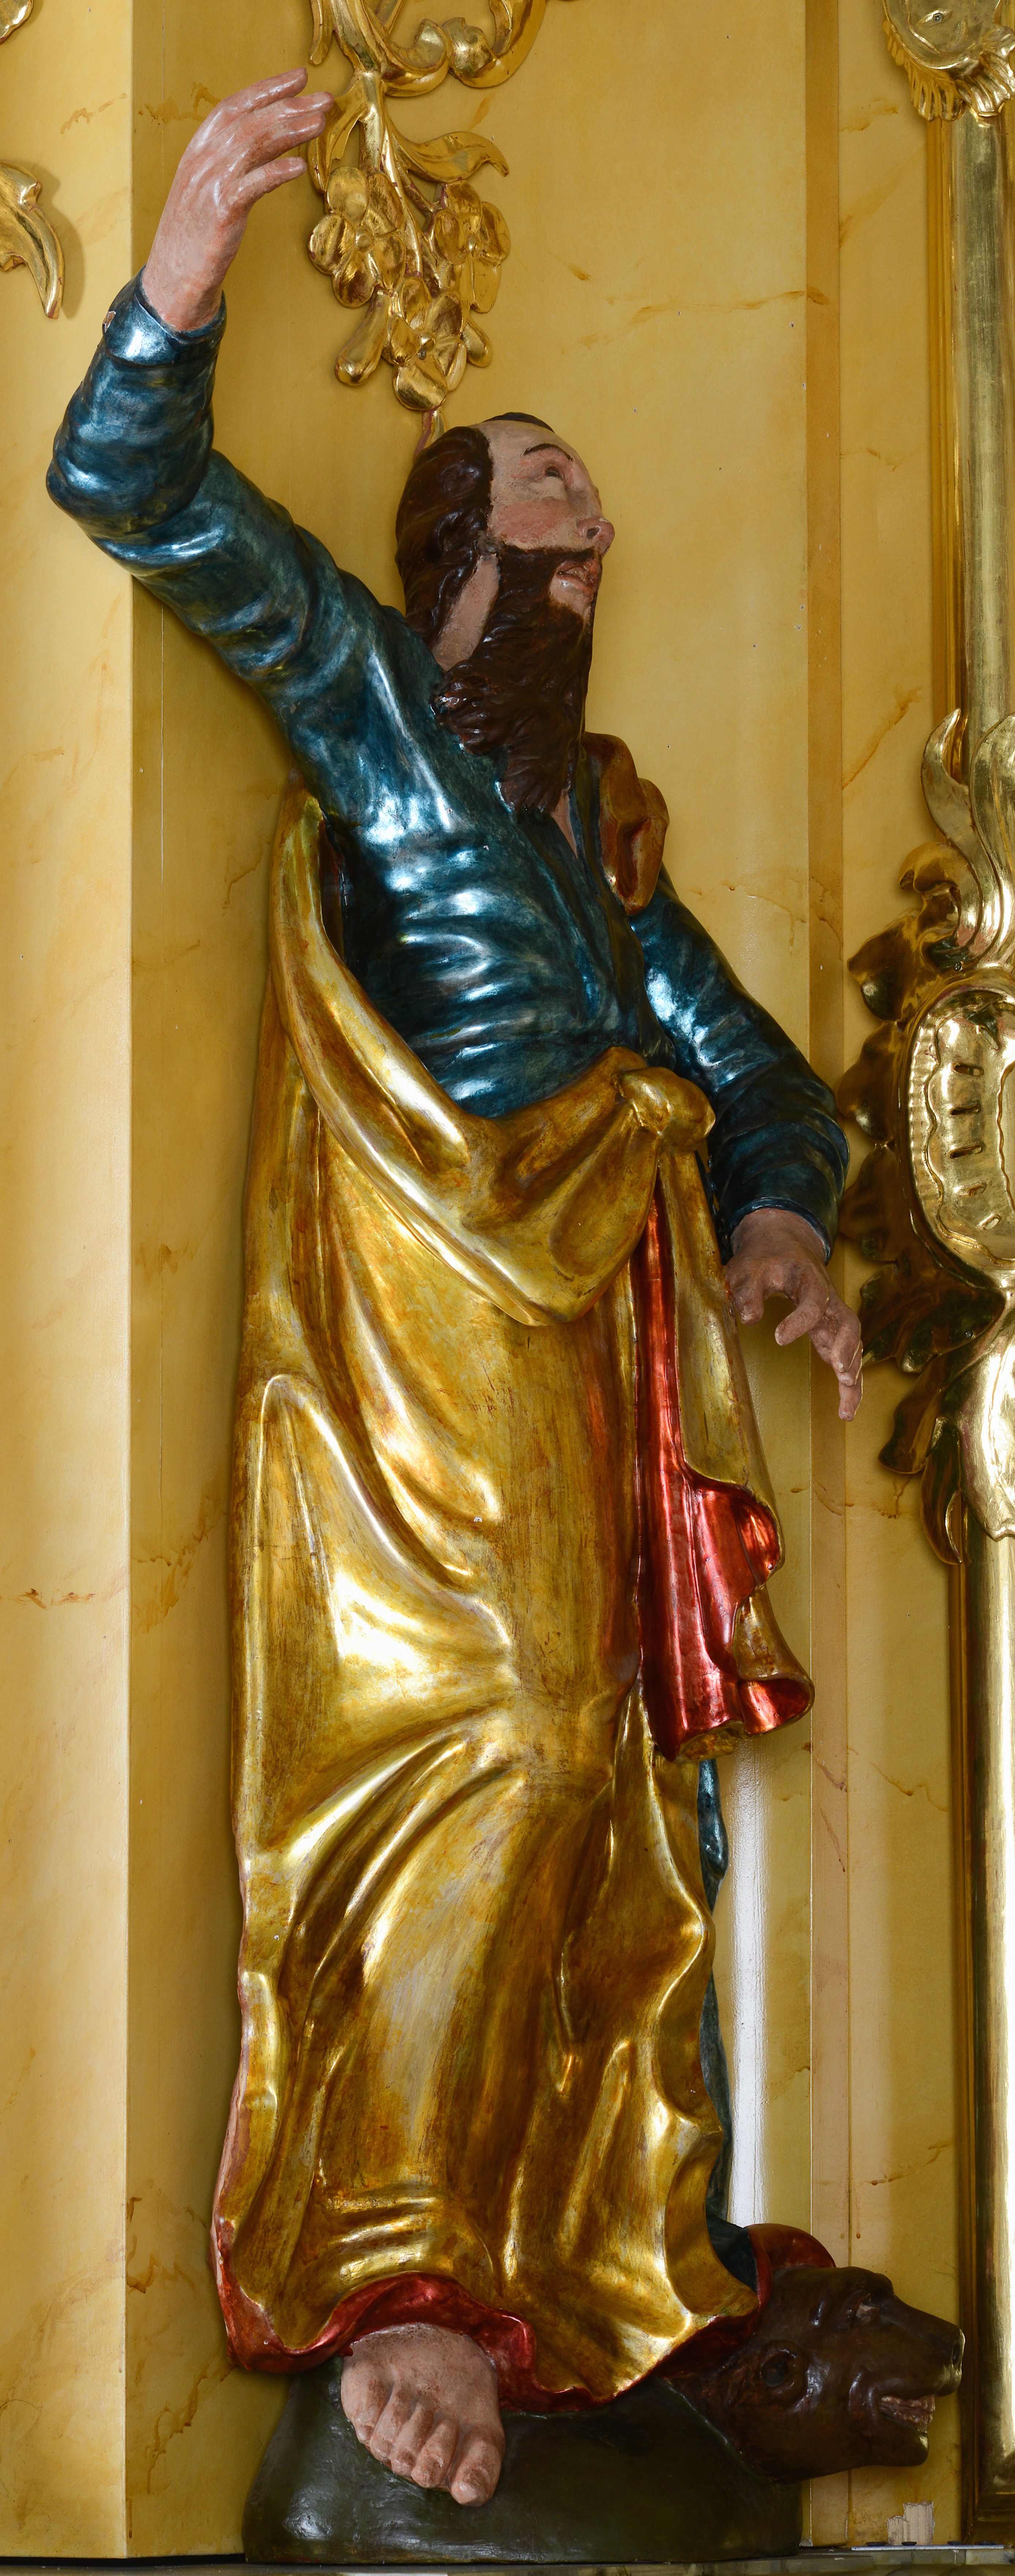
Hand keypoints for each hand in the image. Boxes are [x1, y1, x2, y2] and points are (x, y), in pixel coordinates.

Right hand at [142, 70, 331, 332]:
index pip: (234, 106)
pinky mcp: (220, 213)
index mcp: (198, 150)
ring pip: (254, 145)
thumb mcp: (208, 187)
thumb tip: (268, 143)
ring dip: (291, 131)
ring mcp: (210, 185)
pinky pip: (252, 185)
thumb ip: (231, 162)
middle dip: (289, 105)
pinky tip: (298, 167)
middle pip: (250, 121)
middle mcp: (202, 160)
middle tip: (324, 99)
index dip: (267, 89)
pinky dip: (276, 172)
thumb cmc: (195, 235)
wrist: (173, 276)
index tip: (299, 78)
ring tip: (320, 122)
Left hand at [725, 1207, 862, 1421]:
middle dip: (846, 1349)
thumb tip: (748, 1319)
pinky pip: (847, 1357)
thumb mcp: (747, 1269)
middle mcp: (828, 1301)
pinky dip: (850, 1383)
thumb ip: (746, 1292)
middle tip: (839, 1373)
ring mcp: (833, 1317)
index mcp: (809, 1281)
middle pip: (848, 1324)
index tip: (778, 1337)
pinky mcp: (831, 1331)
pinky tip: (846, 1409)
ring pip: (853, 1346)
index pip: (812, 1302)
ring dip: (853, 1375)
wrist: (784, 1245)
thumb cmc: (764, 1259)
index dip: (799, 1320)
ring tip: (846, 1408)